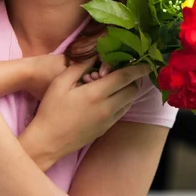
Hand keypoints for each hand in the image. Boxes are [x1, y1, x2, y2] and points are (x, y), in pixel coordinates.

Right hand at [26, 59, 149, 165]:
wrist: (48, 141)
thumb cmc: (51, 109)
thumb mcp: (61, 82)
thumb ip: (80, 66)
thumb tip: (96, 55)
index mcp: (96, 94)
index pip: (125, 78)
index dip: (138, 68)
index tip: (147, 62)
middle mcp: (107, 108)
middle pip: (132, 90)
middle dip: (133, 79)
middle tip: (122, 71)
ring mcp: (108, 121)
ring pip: (129, 102)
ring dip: (127, 90)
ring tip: (113, 83)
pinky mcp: (105, 129)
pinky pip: (121, 112)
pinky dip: (120, 101)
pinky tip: (106, 97)